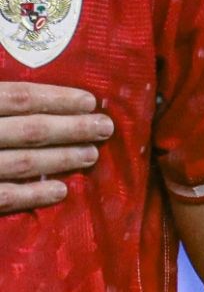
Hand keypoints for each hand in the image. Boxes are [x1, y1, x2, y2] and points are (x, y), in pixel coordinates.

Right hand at [0, 82, 110, 213]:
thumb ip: (4, 99)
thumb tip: (32, 94)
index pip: (20, 98)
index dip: (58, 98)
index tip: (90, 102)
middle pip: (31, 130)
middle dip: (73, 129)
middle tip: (105, 128)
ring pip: (21, 163)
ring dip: (61, 159)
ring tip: (92, 155)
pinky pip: (3, 197)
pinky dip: (33, 195)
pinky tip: (61, 191)